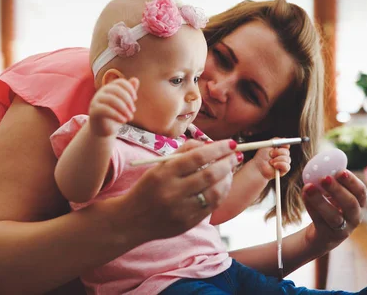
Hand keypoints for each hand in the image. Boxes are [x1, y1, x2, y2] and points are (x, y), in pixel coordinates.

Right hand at [89, 78, 138, 136]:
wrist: (103, 130)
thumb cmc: (115, 115)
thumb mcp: (124, 104)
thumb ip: (129, 93)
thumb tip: (135, 79)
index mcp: (109, 88)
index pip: (120, 82)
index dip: (130, 88)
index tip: (135, 99)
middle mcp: (101, 92)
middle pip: (116, 90)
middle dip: (128, 100)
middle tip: (133, 110)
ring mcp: (96, 101)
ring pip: (111, 99)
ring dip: (124, 108)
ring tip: (130, 117)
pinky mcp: (94, 111)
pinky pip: (105, 110)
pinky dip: (117, 115)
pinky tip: (124, 120)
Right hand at [113, 139, 238, 240]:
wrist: (132, 220)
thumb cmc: (149, 187)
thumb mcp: (159, 166)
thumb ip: (183, 152)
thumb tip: (209, 144)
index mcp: (164, 174)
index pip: (198, 157)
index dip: (218, 149)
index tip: (231, 144)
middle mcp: (173, 192)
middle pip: (209, 175)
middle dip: (227, 163)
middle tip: (235, 156)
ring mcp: (181, 210)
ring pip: (215, 193)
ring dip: (227, 179)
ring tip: (230, 171)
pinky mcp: (187, 223)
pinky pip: (211, 207)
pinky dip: (221, 194)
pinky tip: (223, 185)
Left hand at [251, 140, 290, 179]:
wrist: (258, 168)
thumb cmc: (261, 157)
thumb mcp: (267, 145)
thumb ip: (275, 141)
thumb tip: (284, 139)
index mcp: (279, 149)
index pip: (286, 146)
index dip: (285, 145)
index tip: (282, 145)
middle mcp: (282, 156)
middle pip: (287, 152)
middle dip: (279, 152)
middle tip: (271, 154)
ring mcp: (283, 163)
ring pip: (287, 159)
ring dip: (278, 159)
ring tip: (270, 162)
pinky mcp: (283, 170)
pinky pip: (287, 166)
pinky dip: (280, 164)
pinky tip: (274, 165)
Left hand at [301, 170, 366, 253]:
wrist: (322, 234)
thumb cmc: (331, 207)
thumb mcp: (335, 194)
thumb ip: (332, 180)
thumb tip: (323, 162)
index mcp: (360, 203)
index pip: (361, 192)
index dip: (352, 181)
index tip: (340, 171)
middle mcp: (355, 217)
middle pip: (350, 204)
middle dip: (338, 190)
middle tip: (324, 178)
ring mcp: (343, 229)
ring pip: (334, 216)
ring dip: (320, 200)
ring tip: (308, 187)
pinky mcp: (328, 236)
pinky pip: (319, 221)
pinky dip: (311, 207)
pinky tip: (304, 195)